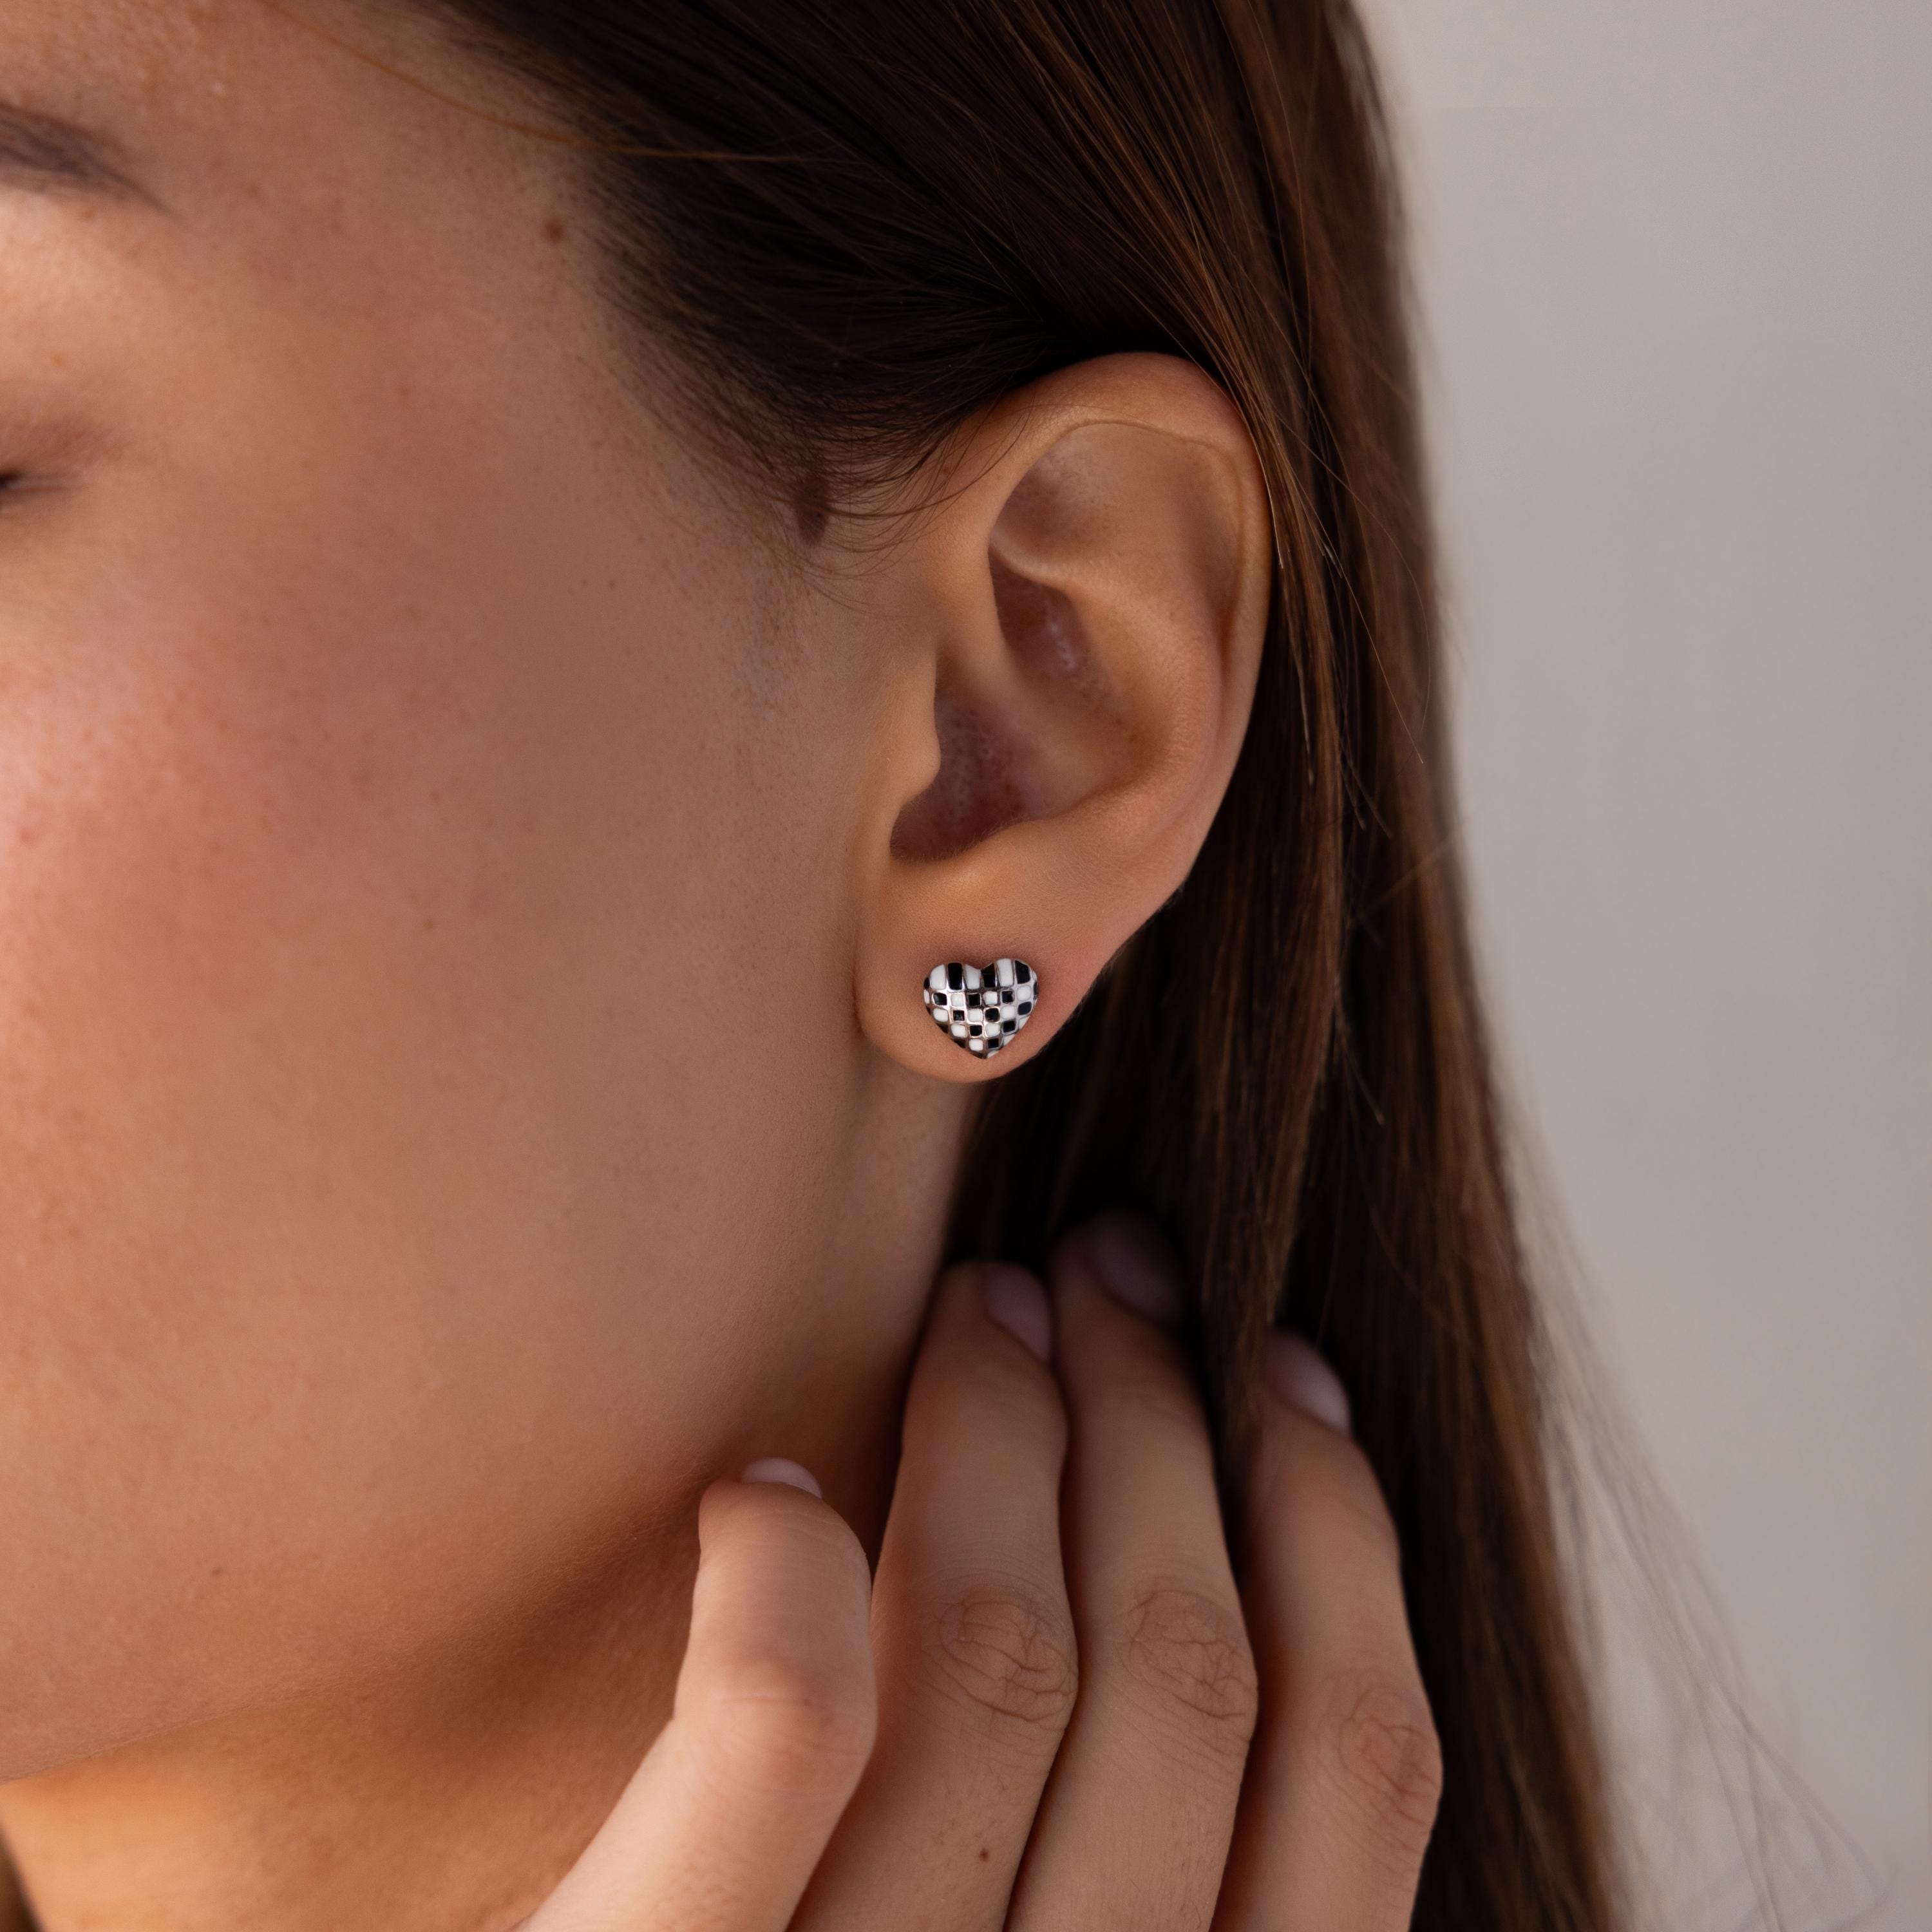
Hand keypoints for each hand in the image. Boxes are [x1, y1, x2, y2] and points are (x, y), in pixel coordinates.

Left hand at [523, 1212, 1441, 1929]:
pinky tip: (759, 1485)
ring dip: (1006, 1434)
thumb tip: (1202, 1589)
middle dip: (1168, 1422)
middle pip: (1179, 1675)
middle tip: (1114, 1271)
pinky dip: (790, 1569)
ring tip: (983, 1308)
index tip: (1283, 1365)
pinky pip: (779, 1733)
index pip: (1357, 1779)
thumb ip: (1127, 1873)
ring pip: (998, 1663)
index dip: (1343, 1536)